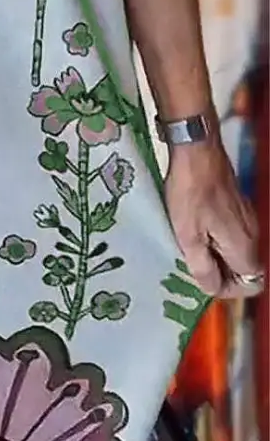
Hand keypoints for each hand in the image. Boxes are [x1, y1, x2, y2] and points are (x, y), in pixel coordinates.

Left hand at [165, 139, 262, 299]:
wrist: (197, 151)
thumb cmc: (190, 192)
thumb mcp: (188, 237)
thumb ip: (202, 267)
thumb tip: (212, 289)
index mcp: (243, 246)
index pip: (251, 284)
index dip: (227, 289)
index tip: (203, 281)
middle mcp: (252, 234)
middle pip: (245, 269)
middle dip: (221, 273)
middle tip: (191, 266)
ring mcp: (247, 218)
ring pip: (237, 251)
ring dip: (216, 256)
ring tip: (189, 248)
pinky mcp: (238, 206)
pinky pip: (232, 234)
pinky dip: (216, 239)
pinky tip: (194, 230)